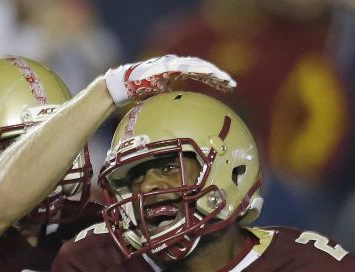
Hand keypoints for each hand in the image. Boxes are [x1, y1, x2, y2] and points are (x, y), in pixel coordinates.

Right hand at [103, 55, 235, 106]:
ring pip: (197, 67)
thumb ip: (172, 104)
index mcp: (176, 75)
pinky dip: (198, 70)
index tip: (227, 89)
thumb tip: (180, 123)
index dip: (213, 81)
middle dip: (218, 77)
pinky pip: (185, 67)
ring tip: (225, 80)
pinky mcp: (166, 66)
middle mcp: (176, 67)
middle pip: (202, 70)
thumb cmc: (139, 95)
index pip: (199, 76)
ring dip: (212, 73)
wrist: (122, 88)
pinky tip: (210, 74)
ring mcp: (171, 65)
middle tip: (232, 85)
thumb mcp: (161, 101)